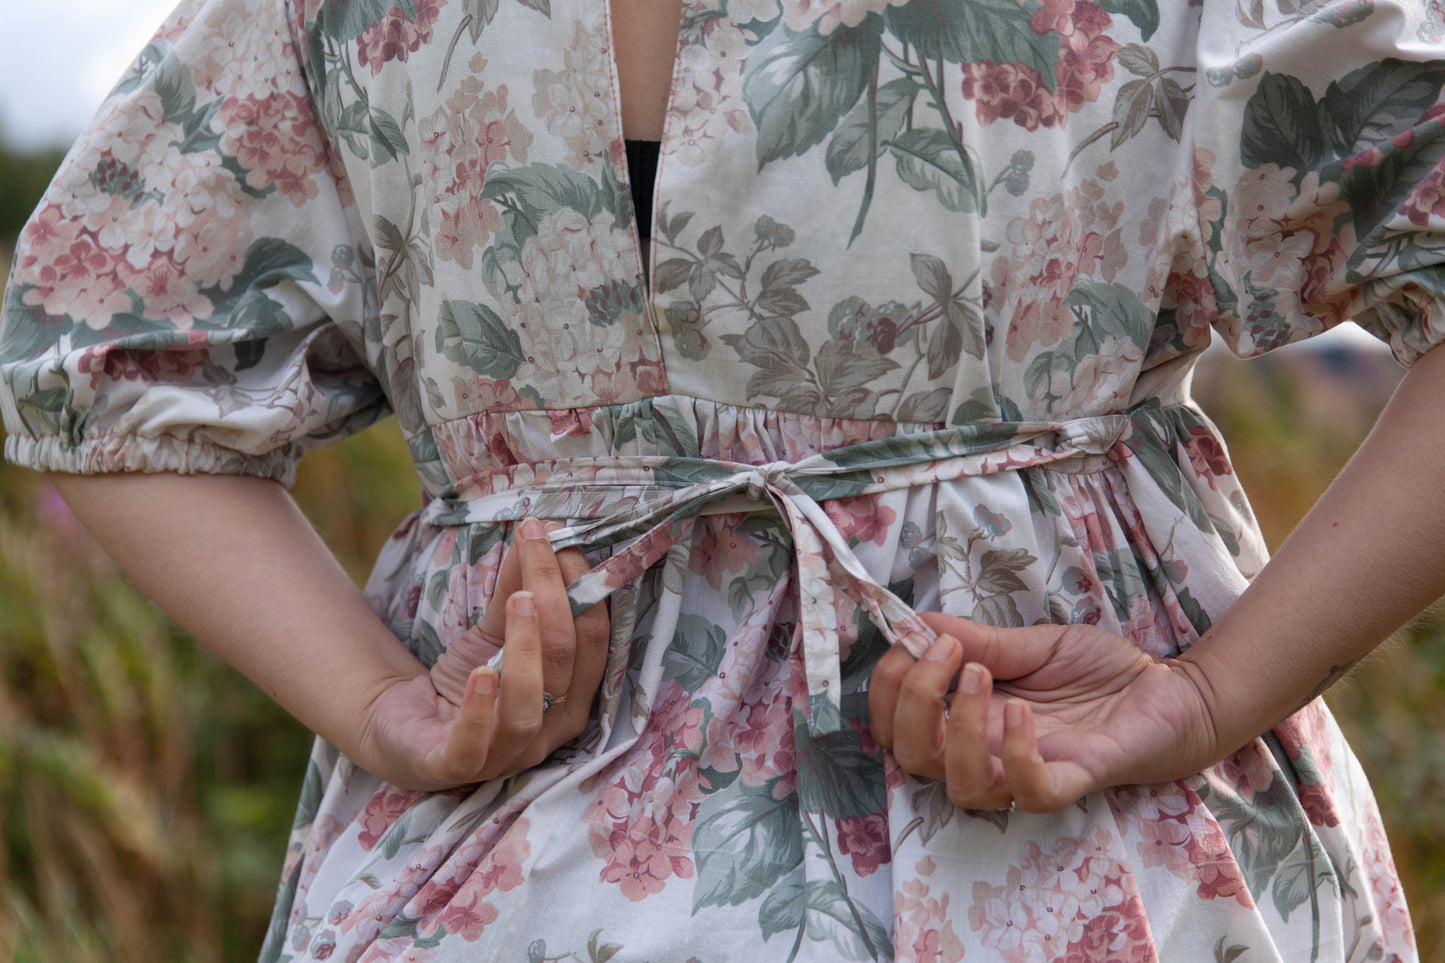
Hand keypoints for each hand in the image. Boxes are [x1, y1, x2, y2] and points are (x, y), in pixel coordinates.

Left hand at [356, 518, 608, 790]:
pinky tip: (482, 671)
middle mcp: (548, 733)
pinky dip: (480, 709)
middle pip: (563, 666)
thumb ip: (517, 589)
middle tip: (536, 547)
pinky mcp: (453, 768)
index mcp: (571, 700)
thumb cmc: (468, 681)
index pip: (590, 642)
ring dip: (527, 650)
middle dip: (554, 601)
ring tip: (518, 600)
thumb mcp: (493, 632)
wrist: (406, 728)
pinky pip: (473, 746)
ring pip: (528, 708)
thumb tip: (537, 533)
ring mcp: (503, 756)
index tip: (562, 537)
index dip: (583, 588)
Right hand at [868, 612, 1221, 812]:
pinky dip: (1016, 755)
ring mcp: (1027, 770)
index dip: (887, 686)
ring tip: (982, 674)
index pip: (895, 725)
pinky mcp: (1074, 779)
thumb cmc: (1099, 671)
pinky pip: (1029, 793)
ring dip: (957, 726)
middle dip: (910, 700)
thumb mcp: (1031, 642)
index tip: (912, 637)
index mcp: (967, 718)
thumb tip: (916, 622)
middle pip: (912, 757)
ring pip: (961, 786)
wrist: (1170, 687)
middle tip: (946, 654)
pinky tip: (1025, 713)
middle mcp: (986, 751)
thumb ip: (977, 639)